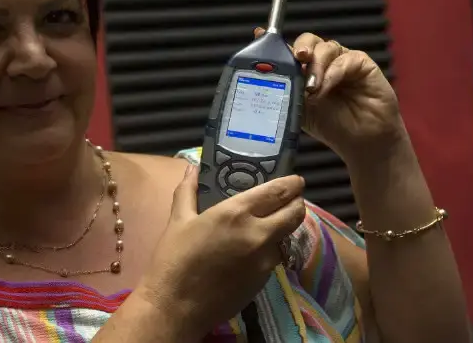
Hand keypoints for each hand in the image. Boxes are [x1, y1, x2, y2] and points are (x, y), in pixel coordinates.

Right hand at [135, 165, 305, 336]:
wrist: (177, 305)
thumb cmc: (174, 258)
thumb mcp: (179, 220)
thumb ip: (188, 191)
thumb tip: (191, 167)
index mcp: (236, 213)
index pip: (277, 193)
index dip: (291, 184)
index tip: (296, 180)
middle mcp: (258, 234)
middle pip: (294, 214)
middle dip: (297, 203)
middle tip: (291, 198)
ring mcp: (265, 260)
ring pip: (287, 237)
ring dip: (284, 227)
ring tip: (272, 222)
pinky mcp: (264, 280)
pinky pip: (275, 257)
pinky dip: (271, 248)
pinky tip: (254, 249)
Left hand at [254, 28, 402, 161]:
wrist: (361, 142)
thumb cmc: (331, 125)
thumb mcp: (301, 110)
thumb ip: (286, 92)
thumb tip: (265, 79)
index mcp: (304, 70)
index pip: (289, 50)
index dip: (276, 43)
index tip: (260, 36)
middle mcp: (322, 62)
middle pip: (307, 41)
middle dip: (299, 48)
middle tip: (297, 59)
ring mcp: (341, 60)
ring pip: (324, 48)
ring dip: (315, 66)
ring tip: (311, 89)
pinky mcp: (361, 63)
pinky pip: (344, 60)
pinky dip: (332, 73)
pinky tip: (325, 88)